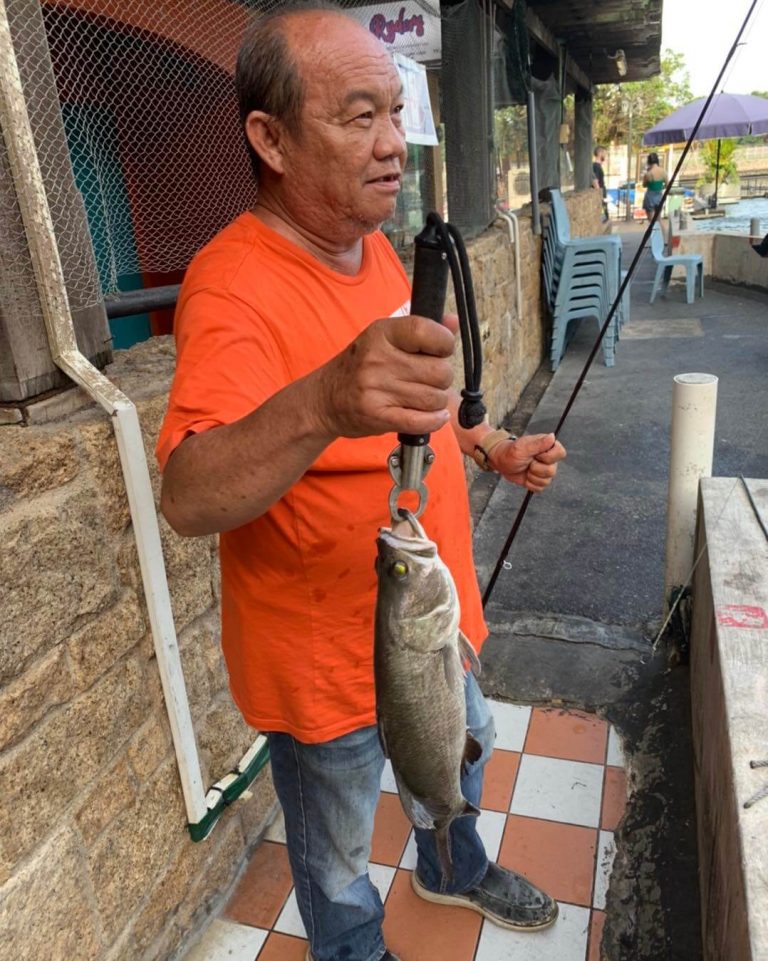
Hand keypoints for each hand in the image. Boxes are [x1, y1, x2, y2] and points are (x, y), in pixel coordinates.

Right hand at [315, 314, 455, 438]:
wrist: (324, 400)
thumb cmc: (359, 367)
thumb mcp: (384, 340)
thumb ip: (421, 330)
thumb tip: (453, 321)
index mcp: (381, 334)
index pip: (426, 331)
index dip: (444, 344)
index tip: (441, 351)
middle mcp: (378, 360)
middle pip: (438, 371)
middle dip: (442, 378)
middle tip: (430, 379)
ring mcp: (377, 389)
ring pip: (435, 398)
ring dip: (437, 401)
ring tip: (424, 397)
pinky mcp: (378, 416)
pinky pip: (422, 421)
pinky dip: (435, 420)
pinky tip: (433, 415)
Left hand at [489, 432, 565, 492]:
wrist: (501, 462)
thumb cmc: (511, 452)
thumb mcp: (523, 447)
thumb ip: (538, 444)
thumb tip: (552, 436)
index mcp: (548, 446)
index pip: (561, 453)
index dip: (548, 457)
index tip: (536, 455)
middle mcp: (550, 459)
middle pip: (552, 471)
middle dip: (536, 469)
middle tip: (527, 462)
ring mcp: (545, 470)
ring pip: (546, 481)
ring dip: (532, 476)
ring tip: (526, 468)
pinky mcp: (539, 480)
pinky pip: (540, 488)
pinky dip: (530, 484)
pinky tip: (525, 476)